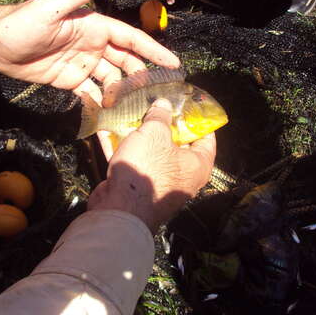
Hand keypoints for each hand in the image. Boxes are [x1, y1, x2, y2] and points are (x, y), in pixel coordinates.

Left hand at [0, 0, 179, 96]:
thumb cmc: (21, 22)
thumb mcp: (52, 7)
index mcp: (95, 27)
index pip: (131, 39)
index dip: (153, 50)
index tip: (173, 64)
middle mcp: (93, 46)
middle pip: (125, 62)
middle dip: (140, 76)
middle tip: (151, 93)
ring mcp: (83, 65)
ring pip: (112, 80)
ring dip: (121, 92)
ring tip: (126, 106)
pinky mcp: (70, 81)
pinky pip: (91, 93)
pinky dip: (101, 102)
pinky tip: (108, 112)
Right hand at [87, 99, 215, 232]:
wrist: (120, 209)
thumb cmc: (148, 168)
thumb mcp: (155, 133)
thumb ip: (160, 116)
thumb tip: (164, 105)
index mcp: (197, 165)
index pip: (207, 139)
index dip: (198, 120)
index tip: (189, 107)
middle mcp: (182, 177)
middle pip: (177, 145)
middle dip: (164, 125)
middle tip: (156, 106)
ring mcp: (159, 183)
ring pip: (151, 153)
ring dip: (140, 136)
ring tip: (131, 114)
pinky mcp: (137, 188)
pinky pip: (133, 163)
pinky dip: (123, 148)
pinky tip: (109, 131)